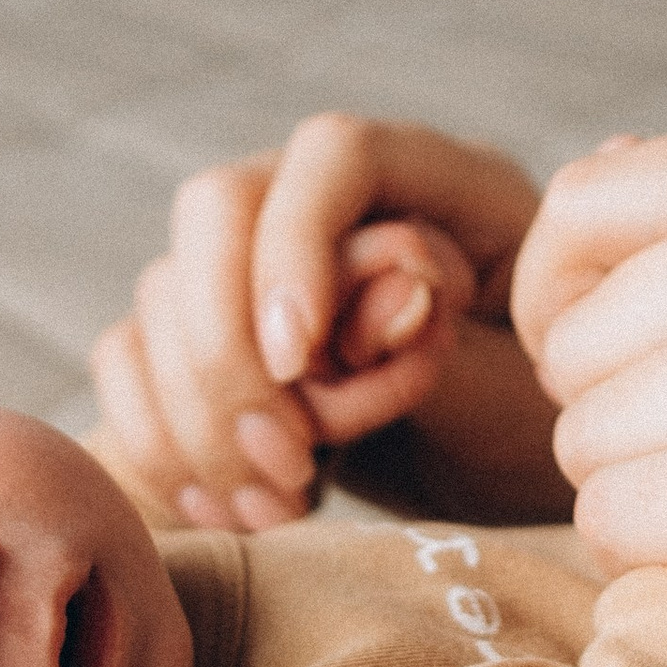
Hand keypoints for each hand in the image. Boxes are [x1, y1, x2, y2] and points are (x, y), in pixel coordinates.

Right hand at [94, 117, 543, 530]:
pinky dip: (161, 442)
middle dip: (227, 349)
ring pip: (164, 293)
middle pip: (218, 208)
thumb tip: (386, 291)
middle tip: (286, 463)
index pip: (334, 155)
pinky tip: (230, 510)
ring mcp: (262, 263)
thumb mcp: (519, 394)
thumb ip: (450, 338)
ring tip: (279, 509)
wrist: (507, 480)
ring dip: (197, 418)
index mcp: (441, 181)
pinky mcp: (216, 337)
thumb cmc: (532, 427)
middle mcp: (336, 201)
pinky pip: (133, 361)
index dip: (294, 245)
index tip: (298, 363)